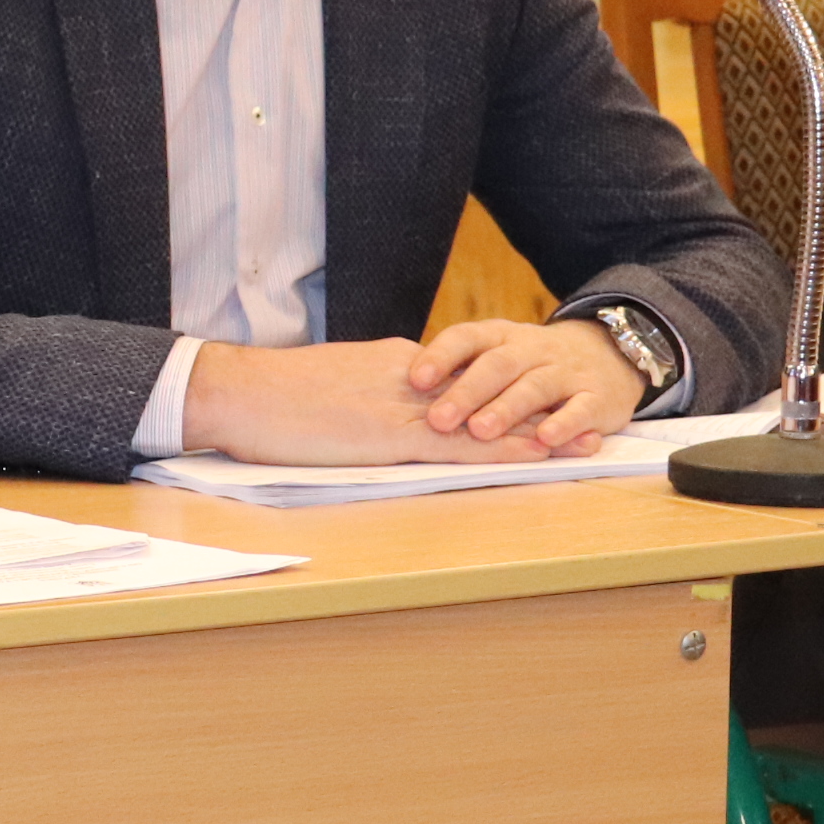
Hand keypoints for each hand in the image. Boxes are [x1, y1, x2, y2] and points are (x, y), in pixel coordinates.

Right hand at [183, 337, 591, 465]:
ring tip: (582, 441)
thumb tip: (381, 415)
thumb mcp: (330, 389)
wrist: (238, 392)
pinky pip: (461, 446)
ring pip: (486, 419)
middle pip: (488, 394)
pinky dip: (504, 452)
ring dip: (536, 432)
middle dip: (538, 409)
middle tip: (586, 418)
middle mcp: (410, 378)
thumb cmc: (270, 398)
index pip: (463, 381)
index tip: (542, 400)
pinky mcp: (391, 435)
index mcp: (394, 365)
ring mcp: (403, 406)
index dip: (507, 393)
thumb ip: (366, 397)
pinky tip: (536, 458)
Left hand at [411, 317, 648, 453]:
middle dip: (467, 392)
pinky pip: (581, 408)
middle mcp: (531, 350)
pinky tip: (545, 440)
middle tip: (438, 419)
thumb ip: (458, 371)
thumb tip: (397, 391)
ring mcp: (566, 372)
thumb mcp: (495, 356)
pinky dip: (565, 424)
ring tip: (481, 431)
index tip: (414, 379)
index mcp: (500, 337)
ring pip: (535, 386)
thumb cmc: (530, 364)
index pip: (466, 338)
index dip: (441, 357)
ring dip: (507, 409)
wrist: (609, 354)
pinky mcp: (597, 397)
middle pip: (498, 365)